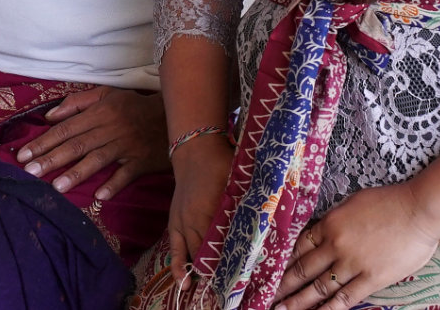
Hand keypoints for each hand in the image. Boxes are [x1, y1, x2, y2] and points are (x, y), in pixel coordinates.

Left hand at [14, 87, 168, 200]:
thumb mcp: (107, 95)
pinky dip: (114, 184)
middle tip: (30, 172)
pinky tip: (99, 196)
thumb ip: (77, 102)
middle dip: (51, 158)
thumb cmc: (134, 106)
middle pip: (77, 145)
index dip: (44, 141)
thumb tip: (50, 116)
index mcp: (100, 112)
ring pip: (98, 159)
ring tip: (57, 186)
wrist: (175, 116)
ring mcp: (126, 146)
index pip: (66, 128)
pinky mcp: (142, 161)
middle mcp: (110, 128)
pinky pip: (126, 174)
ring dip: (77, 173)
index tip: (23, 155)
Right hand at [163, 133, 234, 290]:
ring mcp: (182, 221)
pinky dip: (178, 265)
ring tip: (213, 291)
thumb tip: (266, 224)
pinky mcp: (174, 221)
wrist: (195, 149)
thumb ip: (248, 203)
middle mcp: (195, 219)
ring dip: (203, 271)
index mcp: (213, 209)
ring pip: (193, 254)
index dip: (234, 261)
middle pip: (209, 253)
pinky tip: (183, 283)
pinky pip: (174, 248)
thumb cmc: (222, 163)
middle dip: (220, 271)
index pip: (225, 243)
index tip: (244, 277)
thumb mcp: (239, 182)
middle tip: (232, 290)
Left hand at [273, 183, 439, 309]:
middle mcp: (335, 245)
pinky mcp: (371, 278)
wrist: (418, 209)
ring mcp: (352, 263)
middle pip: (303, 269)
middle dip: (284, 285)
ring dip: (299, 301)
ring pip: (319, 287)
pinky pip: (345, 298)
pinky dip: (329, 309)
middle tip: (267, 297)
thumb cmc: (390, 201)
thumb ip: (336, 220)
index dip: (284, 261)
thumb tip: (324, 230)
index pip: (299, 246)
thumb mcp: (353, 203)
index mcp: (329, 223)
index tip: (271, 272)